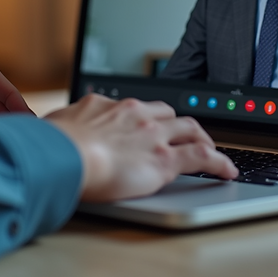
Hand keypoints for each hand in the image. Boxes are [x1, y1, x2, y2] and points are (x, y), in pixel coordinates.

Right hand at [45, 94, 237, 202]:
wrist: (65, 156)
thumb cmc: (52, 146)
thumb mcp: (53, 126)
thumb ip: (61, 126)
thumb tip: (50, 129)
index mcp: (108, 106)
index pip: (137, 107)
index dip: (148, 117)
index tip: (150, 124)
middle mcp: (136, 115)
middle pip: (169, 114)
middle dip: (179, 124)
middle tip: (186, 135)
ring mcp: (153, 136)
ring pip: (191, 130)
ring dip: (203, 139)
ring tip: (211, 149)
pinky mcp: (164, 160)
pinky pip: (202, 157)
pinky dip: (219, 162)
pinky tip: (227, 170)